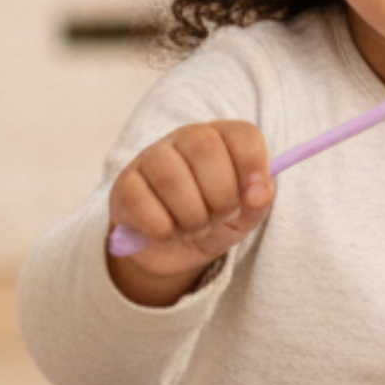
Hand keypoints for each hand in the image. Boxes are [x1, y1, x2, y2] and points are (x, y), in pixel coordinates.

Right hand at [107, 121, 273, 305]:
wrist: (169, 250)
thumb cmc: (211, 221)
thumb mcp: (241, 217)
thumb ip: (256, 204)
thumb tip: (260, 194)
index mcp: (220, 138)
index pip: (242, 135)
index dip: (253, 166)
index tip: (255, 197)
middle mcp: (184, 139)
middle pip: (205, 148)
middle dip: (220, 196)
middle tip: (217, 217)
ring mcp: (150, 158)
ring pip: (171, 177)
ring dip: (191, 216)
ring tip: (192, 227)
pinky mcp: (124, 185)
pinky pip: (141, 203)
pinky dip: (161, 228)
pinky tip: (165, 233)